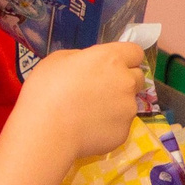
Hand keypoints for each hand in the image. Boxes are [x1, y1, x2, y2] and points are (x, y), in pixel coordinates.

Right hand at [20, 42, 149, 157]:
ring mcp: (128, 109)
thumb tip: (91, 64)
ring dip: (116, 105)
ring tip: (89, 114)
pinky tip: (88, 129)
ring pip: (128, 103)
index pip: (135, 52)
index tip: (112, 65)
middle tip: (101, 89)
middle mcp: (126, 82)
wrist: (47, 131)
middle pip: (137, 77)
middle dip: (124, 80)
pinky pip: (120, 125)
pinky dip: (108, 126)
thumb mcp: (59, 60)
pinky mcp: (124, 131)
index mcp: (111, 59)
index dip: (125, 58)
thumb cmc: (46, 89)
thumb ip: (83, 58)